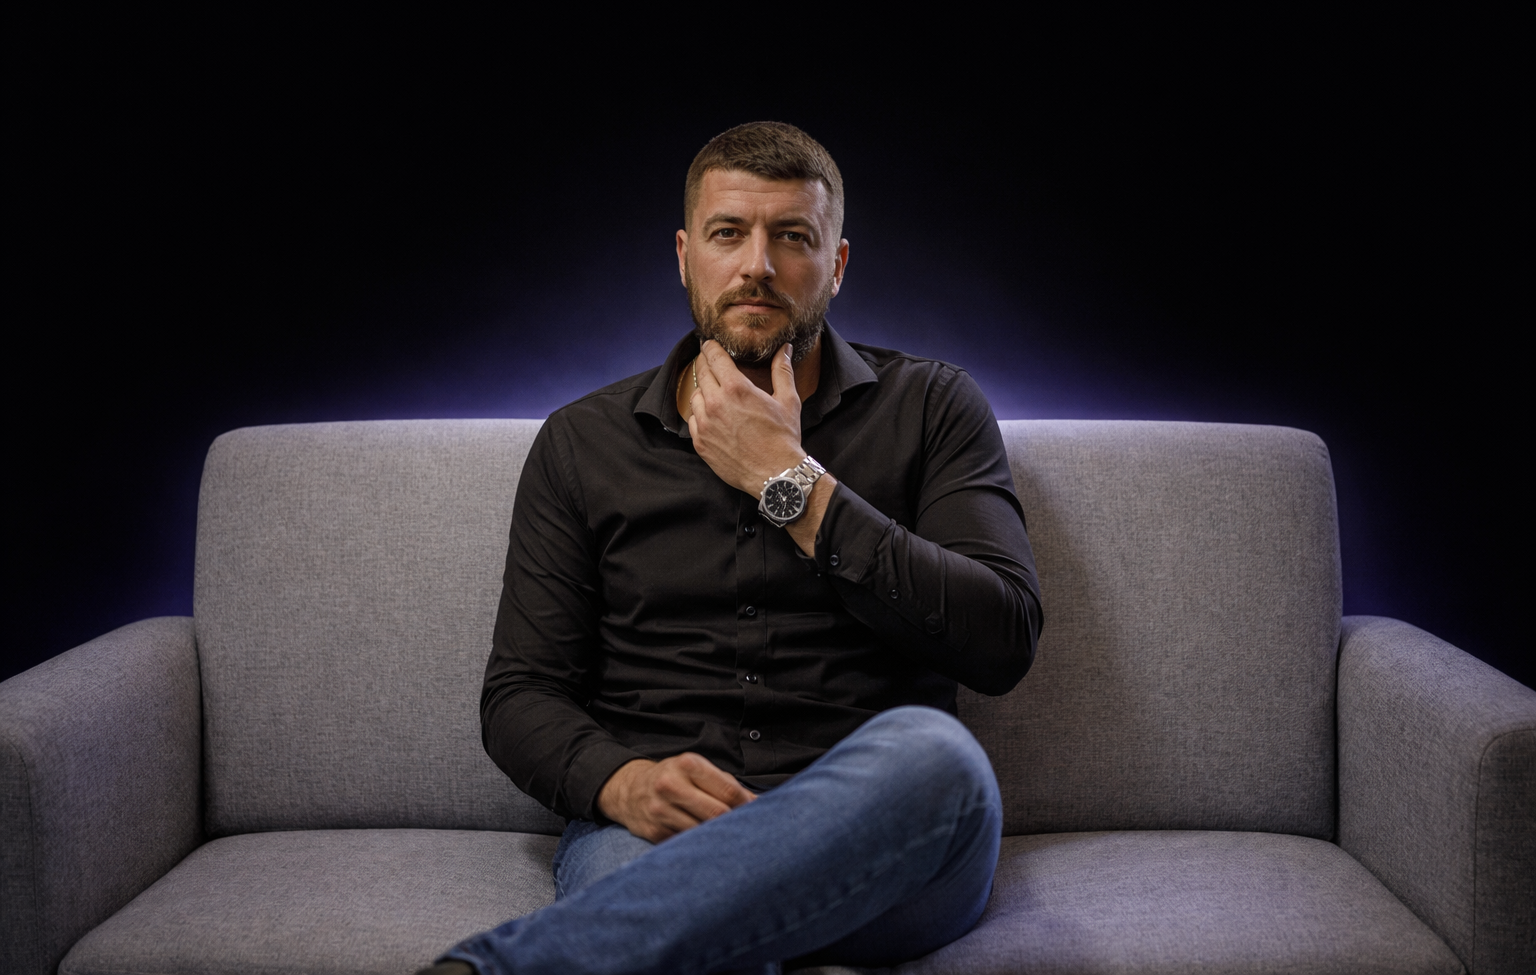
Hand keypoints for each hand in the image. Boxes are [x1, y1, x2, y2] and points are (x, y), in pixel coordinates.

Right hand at [597, 754, 755, 841]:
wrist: (630, 790)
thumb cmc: (674, 778)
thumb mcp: (697, 769)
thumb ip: (726, 784)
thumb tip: (757, 805)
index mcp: (687, 765)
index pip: (727, 790)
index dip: (747, 805)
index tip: (758, 813)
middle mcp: (671, 785)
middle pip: (717, 813)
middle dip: (734, 823)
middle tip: (747, 829)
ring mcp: (660, 810)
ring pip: (702, 832)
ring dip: (719, 836)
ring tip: (728, 836)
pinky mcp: (654, 831)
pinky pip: (686, 842)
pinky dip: (700, 844)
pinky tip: (705, 842)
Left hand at [687, 341, 805, 496]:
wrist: (775, 474)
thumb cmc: (783, 438)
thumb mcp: (788, 400)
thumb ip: (782, 370)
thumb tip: (785, 349)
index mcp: (736, 388)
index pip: (714, 356)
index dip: (710, 346)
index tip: (709, 344)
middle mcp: (716, 403)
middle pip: (702, 372)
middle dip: (705, 364)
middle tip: (710, 362)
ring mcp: (705, 424)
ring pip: (695, 395)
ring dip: (703, 389)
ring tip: (714, 391)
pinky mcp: (700, 442)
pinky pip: (693, 419)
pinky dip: (699, 413)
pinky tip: (710, 414)